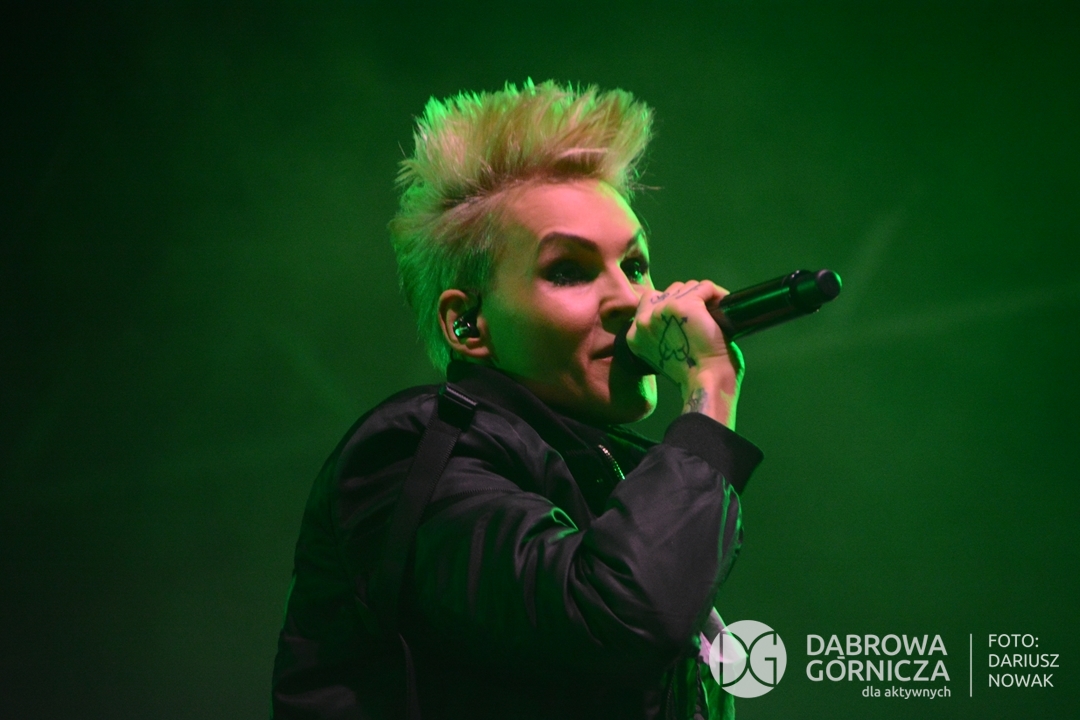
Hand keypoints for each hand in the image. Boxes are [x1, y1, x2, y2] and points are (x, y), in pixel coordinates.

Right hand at [625, 280, 744, 427]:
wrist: (706, 381)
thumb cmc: (691, 374)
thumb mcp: (662, 353)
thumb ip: (659, 332)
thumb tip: (673, 313)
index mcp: (634, 336)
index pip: (649, 301)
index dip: (671, 306)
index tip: (687, 318)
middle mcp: (643, 321)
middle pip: (669, 291)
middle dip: (688, 300)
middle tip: (703, 318)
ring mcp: (663, 310)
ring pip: (687, 287)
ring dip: (703, 298)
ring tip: (714, 314)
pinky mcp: (685, 304)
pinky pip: (704, 287)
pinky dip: (717, 294)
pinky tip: (723, 308)